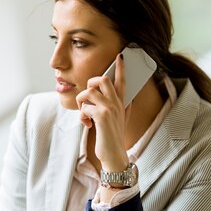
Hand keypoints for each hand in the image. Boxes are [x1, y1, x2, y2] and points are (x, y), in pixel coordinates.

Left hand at [75, 53, 132, 170]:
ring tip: (85, 113)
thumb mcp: (120, 120)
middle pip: (103, 79)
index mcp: (121, 103)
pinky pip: (85, 107)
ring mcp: (110, 109)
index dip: (121, 67)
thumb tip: (129, 98)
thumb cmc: (113, 137)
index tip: (120, 56)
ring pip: (89, 91)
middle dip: (90, 83)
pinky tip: (87, 124)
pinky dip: (82, 116)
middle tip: (87, 96)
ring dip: (81, 101)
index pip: (122, 81)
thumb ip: (123, 107)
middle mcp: (117, 103)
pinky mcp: (102, 116)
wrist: (114, 155)